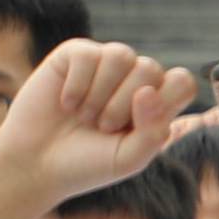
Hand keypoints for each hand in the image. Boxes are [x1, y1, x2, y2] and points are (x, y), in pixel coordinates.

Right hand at [0, 40, 200, 217]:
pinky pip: (88, 54)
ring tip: (85, 117)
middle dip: (124, 104)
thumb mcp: (129, 159)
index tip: (138, 127)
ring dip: (101, 93)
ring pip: (121, 55)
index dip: (165, 101)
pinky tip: (66, 103)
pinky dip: (77, 84)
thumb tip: (148, 91)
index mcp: (155, 103)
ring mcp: (104, 64)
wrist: (37, 163)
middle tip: (103, 127)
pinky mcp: (74, 55)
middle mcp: (132, 79)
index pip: (182, 82)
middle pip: (150, 68)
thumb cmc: (87, 163)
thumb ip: (153, 132)